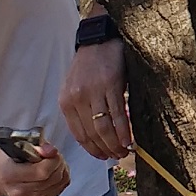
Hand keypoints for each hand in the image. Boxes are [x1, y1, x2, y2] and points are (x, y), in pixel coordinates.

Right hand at [0, 142, 70, 195]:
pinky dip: (61, 177)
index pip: (41, 171)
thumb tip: (51, 150)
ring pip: (60, 183)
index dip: (52, 159)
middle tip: (52, 154)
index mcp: (10, 175)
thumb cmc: (6, 161)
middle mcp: (20, 191)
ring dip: (61, 169)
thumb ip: (36, 147)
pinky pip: (60, 188)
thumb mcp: (16, 146)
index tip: (51, 151)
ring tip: (51, 162)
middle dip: (57, 162)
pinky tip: (52, 171)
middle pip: (53, 178)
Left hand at [60, 37, 132, 159]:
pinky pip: (118, 115)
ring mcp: (94, 92)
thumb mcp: (75, 88)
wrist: (99, 39)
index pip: (78, 134)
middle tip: (116, 156)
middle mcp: (77, 99)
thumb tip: (93, 135)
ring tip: (124, 151)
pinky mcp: (111, 85)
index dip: (92, 149)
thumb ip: (79, 109)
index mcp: (66, 101)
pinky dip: (124, 131)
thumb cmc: (89, 64)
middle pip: (92, 134)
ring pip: (104, 127)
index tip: (102, 156)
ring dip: (115, 144)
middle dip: (105, 149)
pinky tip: (129, 140)